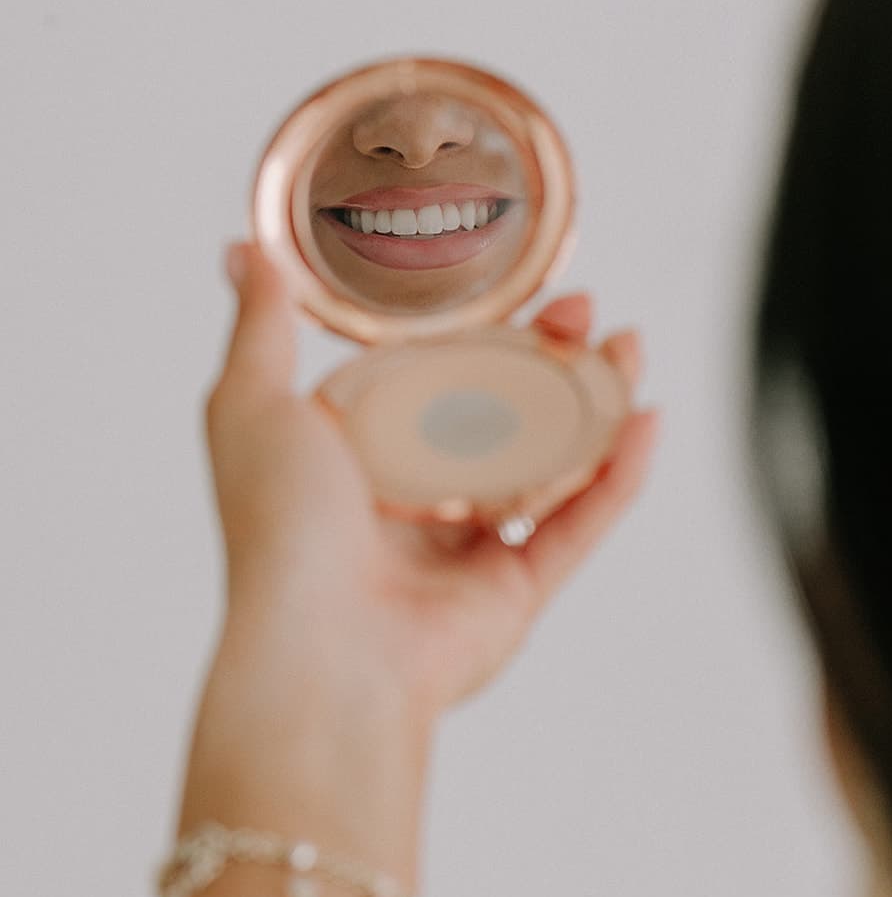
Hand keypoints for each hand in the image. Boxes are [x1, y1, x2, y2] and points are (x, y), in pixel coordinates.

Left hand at [202, 241, 659, 737]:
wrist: (319, 649)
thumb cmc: (278, 531)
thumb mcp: (253, 403)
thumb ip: (261, 324)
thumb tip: (240, 247)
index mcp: (361, 452)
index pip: (438, 372)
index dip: (487, 327)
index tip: (525, 289)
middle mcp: (417, 498)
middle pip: (505, 412)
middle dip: (553, 359)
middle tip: (587, 315)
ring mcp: (470, 548)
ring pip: (552, 464)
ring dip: (597, 405)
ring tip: (629, 351)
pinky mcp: (515, 590)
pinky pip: (579, 525)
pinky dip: (617, 476)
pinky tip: (645, 422)